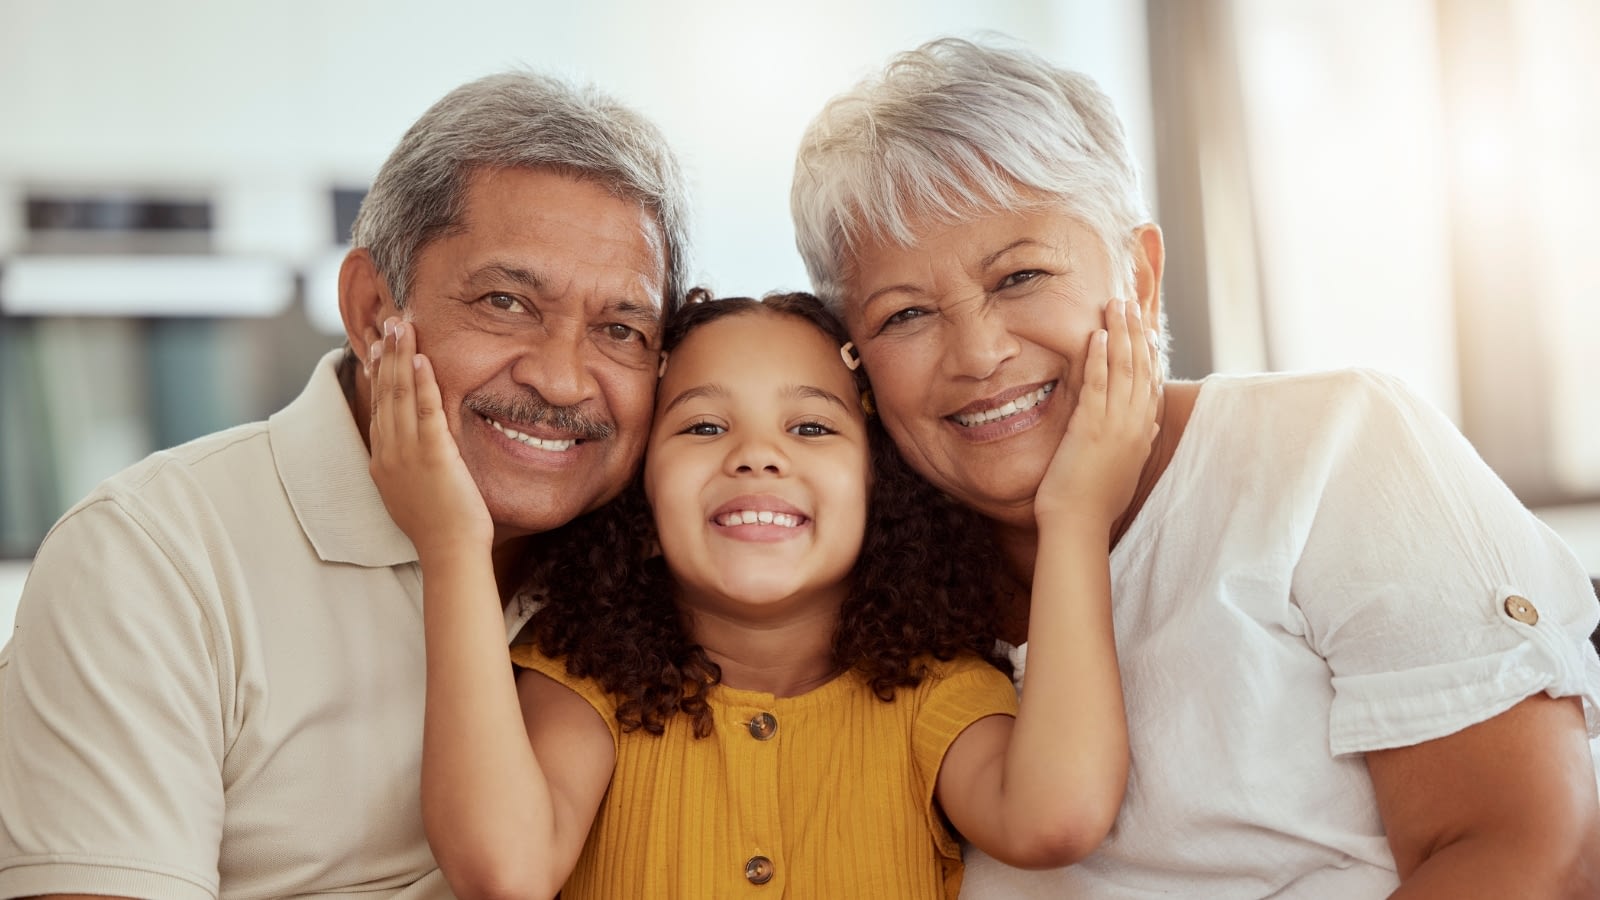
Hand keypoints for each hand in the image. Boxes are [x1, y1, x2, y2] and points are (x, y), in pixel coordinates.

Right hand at [368, 316, 493, 559]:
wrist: (450, 551)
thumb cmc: (441, 527)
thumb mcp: (415, 490)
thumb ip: (411, 465)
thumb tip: (418, 449)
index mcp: (382, 461)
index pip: (378, 408)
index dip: (378, 375)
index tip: (380, 348)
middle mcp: (388, 452)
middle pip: (384, 393)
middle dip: (386, 355)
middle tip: (389, 323)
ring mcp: (407, 453)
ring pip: (399, 394)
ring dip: (400, 356)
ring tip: (402, 326)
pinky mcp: (432, 455)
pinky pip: (425, 410)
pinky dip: (422, 382)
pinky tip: (422, 358)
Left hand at [1035, 298, 1159, 529]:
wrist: (1079, 524)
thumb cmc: (1097, 502)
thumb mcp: (1126, 470)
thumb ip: (1139, 444)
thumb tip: (1152, 426)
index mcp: (1143, 434)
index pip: (1152, 384)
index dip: (1150, 354)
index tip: (1147, 331)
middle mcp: (1136, 425)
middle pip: (1141, 368)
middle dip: (1136, 333)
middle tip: (1130, 305)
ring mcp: (1116, 425)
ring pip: (1124, 369)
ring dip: (1120, 334)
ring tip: (1116, 306)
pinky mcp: (1091, 426)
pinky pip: (1099, 383)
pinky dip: (1100, 357)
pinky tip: (1098, 335)